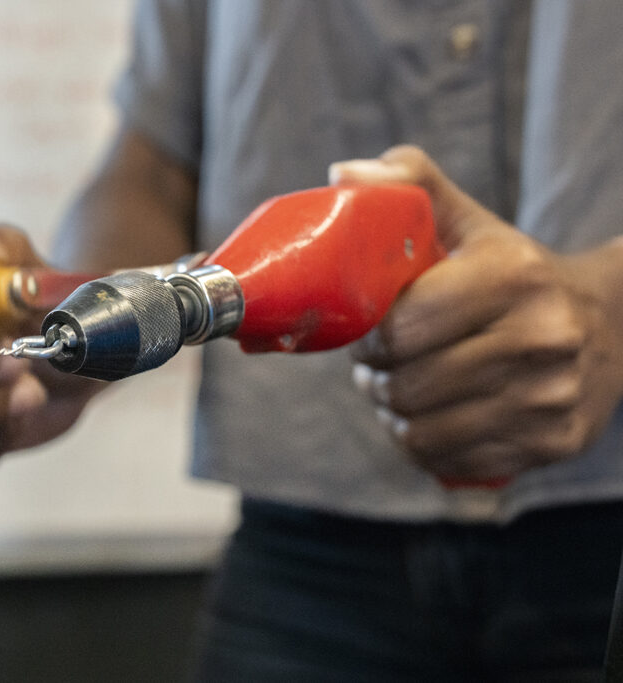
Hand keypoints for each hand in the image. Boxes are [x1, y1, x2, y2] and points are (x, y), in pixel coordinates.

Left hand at [331, 146, 622, 482]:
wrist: (611, 324)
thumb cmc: (514, 274)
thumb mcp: (472, 224)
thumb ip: (410, 187)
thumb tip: (341, 175)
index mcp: (513, 275)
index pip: (401, 327)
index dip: (367, 336)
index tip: (367, 331)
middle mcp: (542, 337)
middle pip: (407, 386)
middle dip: (375, 378)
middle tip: (377, 365)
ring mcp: (551, 398)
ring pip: (421, 431)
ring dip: (394, 414)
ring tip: (400, 390)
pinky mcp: (553, 443)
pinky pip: (450, 462)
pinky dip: (425, 445)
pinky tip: (432, 418)